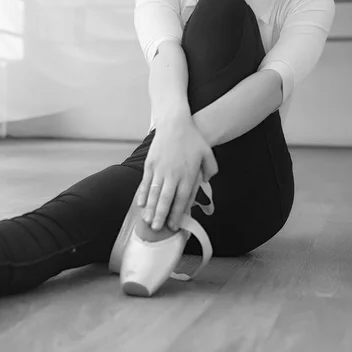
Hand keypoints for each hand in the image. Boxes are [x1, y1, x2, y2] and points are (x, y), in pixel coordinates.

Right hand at [136, 115, 217, 230]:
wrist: (175, 123)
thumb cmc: (192, 138)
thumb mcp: (208, 154)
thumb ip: (210, 170)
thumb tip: (206, 182)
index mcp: (188, 174)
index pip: (182, 199)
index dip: (177, 214)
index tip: (174, 226)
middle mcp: (173, 174)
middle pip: (166, 199)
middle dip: (161, 215)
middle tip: (157, 229)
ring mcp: (159, 169)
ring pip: (153, 192)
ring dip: (150, 208)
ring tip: (147, 221)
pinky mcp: (150, 163)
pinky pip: (145, 182)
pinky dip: (142, 194)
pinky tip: (140, 204)